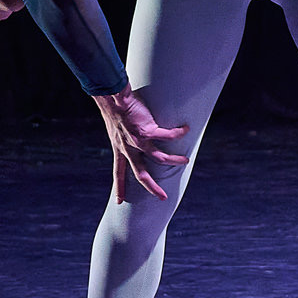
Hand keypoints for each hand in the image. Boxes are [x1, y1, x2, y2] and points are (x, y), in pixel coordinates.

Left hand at [92, 87, 189, 202]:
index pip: (118, 172)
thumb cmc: (113, 105)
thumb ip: (122, 131)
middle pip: (140, 174)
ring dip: (174, 160)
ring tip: (185, 161)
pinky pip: (167, 135)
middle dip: (152, 187)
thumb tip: (129, 128)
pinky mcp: (147, 130)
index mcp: (118, 148)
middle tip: (163, 197)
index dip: (119, 187)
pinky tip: (185, 130)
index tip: (119, 201)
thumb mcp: (115, 125)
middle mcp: (128, 148)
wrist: (111, 96)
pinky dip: (178, 133)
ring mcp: (138, 141)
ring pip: (159, 158)